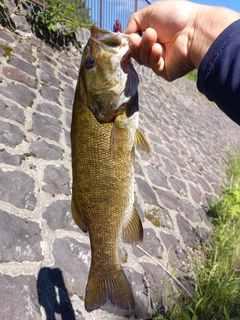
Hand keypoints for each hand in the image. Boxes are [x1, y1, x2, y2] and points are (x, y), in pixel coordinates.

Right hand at [125, 0, 239, 80]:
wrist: (194, 31)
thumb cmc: (175, 17)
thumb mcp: (149, 13)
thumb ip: (134, 22)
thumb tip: (126, 35)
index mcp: (154, 33)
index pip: (135, 42)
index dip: (130, 41)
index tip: (130, 36)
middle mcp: (157, 47)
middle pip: (136, 52)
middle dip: (136, 44)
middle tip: (144, 36)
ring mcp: (161, 60)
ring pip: (143, 60)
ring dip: (145, 48)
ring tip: (153, 37)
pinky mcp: (165, 71)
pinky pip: (153, 67)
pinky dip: (153, 57)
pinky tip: (159, 49)